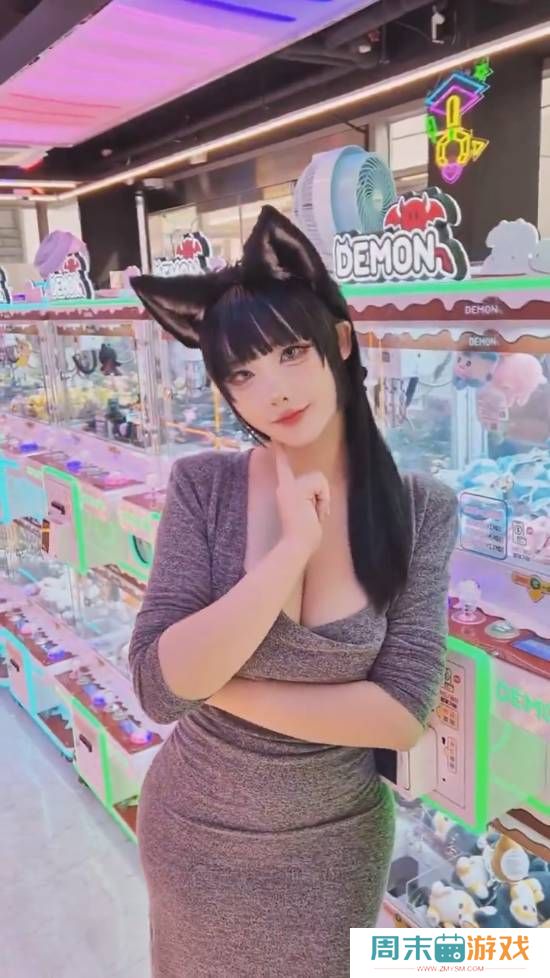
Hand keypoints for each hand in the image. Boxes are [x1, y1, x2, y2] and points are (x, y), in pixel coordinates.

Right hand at [273, 441, 329, 561]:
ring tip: (313, 514)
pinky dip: (322, 499)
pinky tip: (313, 512)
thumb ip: (311, 503)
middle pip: (317, 479)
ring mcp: (288, 487)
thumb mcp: (309, 514)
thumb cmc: (305, 536)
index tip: (274, 438)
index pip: (284, 467)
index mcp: (286, 491)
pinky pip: (319, 485)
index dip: (280, 452)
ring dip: (323, 499)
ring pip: (320, 481)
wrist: (297, 545)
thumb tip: (318, 505)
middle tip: (314, 515)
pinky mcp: (295, 489)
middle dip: (323, 497)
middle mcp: (284, 486)